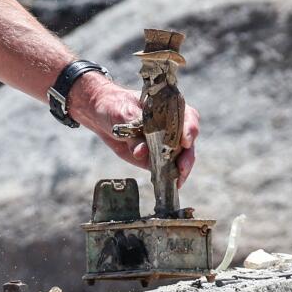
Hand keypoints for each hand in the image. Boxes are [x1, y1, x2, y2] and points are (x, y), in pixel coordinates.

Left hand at [73, 74, 200, 183]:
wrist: (102, 116)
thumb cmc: (116, 107)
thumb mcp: (124, 115)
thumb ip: (134, 133)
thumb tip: (142, 152)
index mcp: (168, 109)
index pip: (187, 117)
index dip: (190, 128)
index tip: (185, 140)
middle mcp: (172, 126)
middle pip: (188, 140)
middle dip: (187, 155)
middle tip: (182, 167)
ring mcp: (165, 143)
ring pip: (181, 156)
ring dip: (182, 168)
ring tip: (178, 179)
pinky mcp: (155, 157)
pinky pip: (167, 167)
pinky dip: (170, 176)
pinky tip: (171, 184)